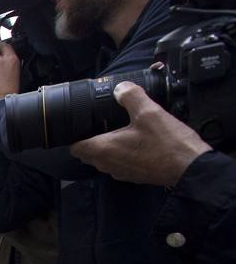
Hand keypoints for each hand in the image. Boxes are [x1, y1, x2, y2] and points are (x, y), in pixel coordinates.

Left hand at [69, 82, 209, 186]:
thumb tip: (121, 87)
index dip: (74, 136)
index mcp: (104, 149)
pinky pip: (118, 163)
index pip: (75, 147)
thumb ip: (131, 96)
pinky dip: (120, 154)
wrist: (189, 167)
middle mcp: (107, 164)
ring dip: (105, 147)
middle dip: (89, 140)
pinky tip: (134, 142)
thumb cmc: (168, 143)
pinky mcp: (133, 175)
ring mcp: (120, 172)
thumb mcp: (148, 112)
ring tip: (118, 131)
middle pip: (87, 154)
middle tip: (99, 125)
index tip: (81, 125)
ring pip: (102, 160)